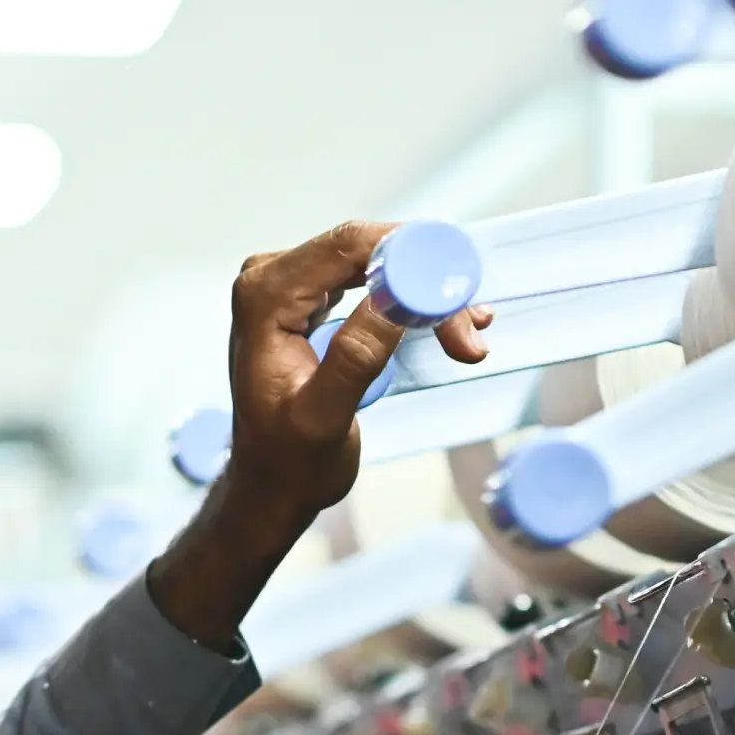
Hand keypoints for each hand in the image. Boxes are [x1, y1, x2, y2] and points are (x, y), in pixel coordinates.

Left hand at [149, 221, 490, 651]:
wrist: (270, 488)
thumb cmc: (289, 464)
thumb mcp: (323, 419)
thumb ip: (355, 356)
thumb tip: (395, 298)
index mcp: (266, 297)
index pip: (351, 247)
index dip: (412, 257)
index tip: (460, 294)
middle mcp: (271, 277)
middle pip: (368, 251)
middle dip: (426, 284)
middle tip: (469, 333)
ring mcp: (291, 286)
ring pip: (377, 266)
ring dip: (426, 298)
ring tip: (466, 339)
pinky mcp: (310, 301)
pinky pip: (371, 284)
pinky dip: (411, 305)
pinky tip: (448, 326)